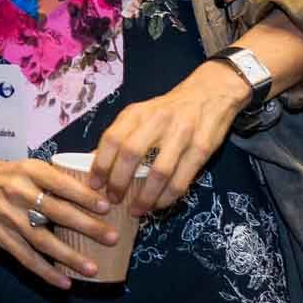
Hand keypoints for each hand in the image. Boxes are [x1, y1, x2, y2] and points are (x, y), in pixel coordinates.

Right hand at [0, 127, 115, 288]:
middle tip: (112, 237)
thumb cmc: (2, 172)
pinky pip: (24, 256)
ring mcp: (7, 215)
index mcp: (28, 170)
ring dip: (69, 256)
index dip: (83, 195)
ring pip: (42, 239)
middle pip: (57, 212)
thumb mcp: (26, 166)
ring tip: (92, 269)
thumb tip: (95, 195)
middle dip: (87, 226)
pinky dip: (45, 271)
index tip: (106, 206)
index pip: (60, 183)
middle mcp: (18, 192)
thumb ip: (53, 180)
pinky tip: (64, 282)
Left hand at [89, 60, 247, 213]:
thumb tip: (97, 163)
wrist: (209, 93)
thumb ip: (122, 135)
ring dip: (145, 196)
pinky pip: (182, 179)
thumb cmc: (167, 110)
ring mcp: (182, 134)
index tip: (94, 184)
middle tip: (113, 199)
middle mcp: (157, 121)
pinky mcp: (202, 148)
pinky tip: (159, 205)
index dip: (100, 164)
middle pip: (131, 154)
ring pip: (159, 172)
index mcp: (136, 113)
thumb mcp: (141, 114)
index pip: (112, 138)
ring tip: (136, 210)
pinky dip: (168, 197)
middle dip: (119, 182)